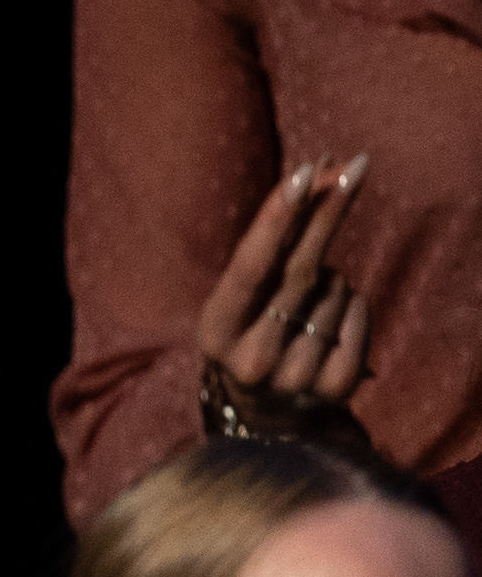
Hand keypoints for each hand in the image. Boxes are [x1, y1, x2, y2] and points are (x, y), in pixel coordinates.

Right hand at [193, 156, 375, 426]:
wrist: (267, 411)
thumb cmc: (251, 329)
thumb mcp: (240, 297)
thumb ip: (271, 245)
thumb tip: (318, 175)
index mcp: (215, 332)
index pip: (251, 265)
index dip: (278, 218)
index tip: (303, 173)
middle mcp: (252, 359)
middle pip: (302, 268)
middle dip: (327, 212)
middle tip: (354, 165)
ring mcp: (296, 378)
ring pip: (337, 290)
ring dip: (333, 277)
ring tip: (308, 302)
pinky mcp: (337, 388)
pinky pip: (360, 315)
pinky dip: (355, 304)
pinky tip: (334, 315)